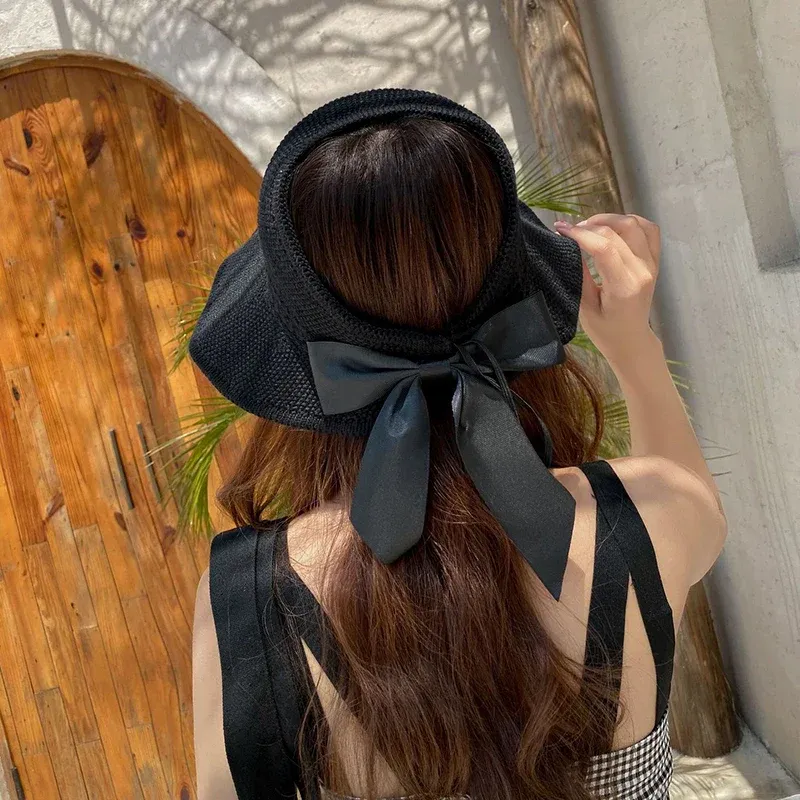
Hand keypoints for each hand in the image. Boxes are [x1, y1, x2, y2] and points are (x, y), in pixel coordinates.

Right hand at [553, 213, 661, 367]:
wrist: (631, 340)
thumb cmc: (605, 331)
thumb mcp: (585, 307)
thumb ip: (580, 275)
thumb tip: (569, 245)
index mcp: (624, 287)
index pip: (604, 248)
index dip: (580, 234)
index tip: (560, 229)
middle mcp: (642, 272)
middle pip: (618, 231)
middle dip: (590, 225)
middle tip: (570, 230)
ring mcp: (652, 265)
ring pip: (635, 224)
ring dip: (610, 219)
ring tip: (590, 227)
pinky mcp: (655, 261)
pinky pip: (649, 230)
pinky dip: (630, 221)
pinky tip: (613, 227)